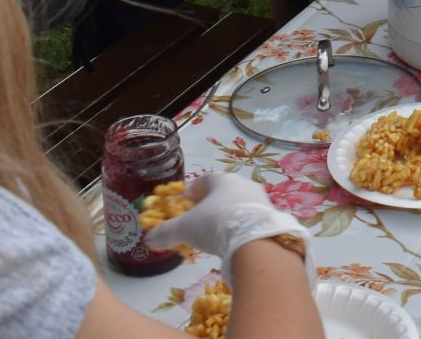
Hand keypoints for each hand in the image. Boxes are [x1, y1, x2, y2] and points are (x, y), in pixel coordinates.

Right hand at [144, 172, 311, 287]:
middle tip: (200, 219)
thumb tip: (148, 239)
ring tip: (217, 233)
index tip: (185, 203)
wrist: (255, 241)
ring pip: (239, 204)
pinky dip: (241, 226)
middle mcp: (244, 184)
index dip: (193, 191)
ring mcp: (261, 199)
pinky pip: (251, 218)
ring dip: (228, 215)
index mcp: (222, 180)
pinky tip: (235, 240)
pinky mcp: (271, 216)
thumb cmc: (216, 225)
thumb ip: (167, 232)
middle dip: (211, 204)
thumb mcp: (186, 229)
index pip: (205, 180)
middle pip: (224, 191)